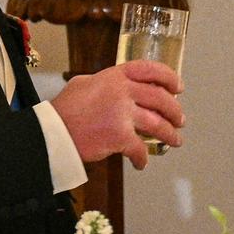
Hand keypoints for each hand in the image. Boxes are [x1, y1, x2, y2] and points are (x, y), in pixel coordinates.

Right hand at [51, 59, 183, 169]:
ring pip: (157, 124)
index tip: (178, 87)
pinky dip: (142, 158)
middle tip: (180, 119)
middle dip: (174, 111)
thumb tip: (113, 86)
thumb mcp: (83, 84)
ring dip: (170, 134)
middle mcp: (122, 91)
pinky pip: (140, 149)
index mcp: (114, 76)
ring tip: (175, 141)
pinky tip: (141, 163)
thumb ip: (102, 82)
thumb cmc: (64, 110)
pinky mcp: (120, 136)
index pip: (150, 70)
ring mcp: (122, 113)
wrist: (53, 132)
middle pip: (160, 99)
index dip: (168, 77)